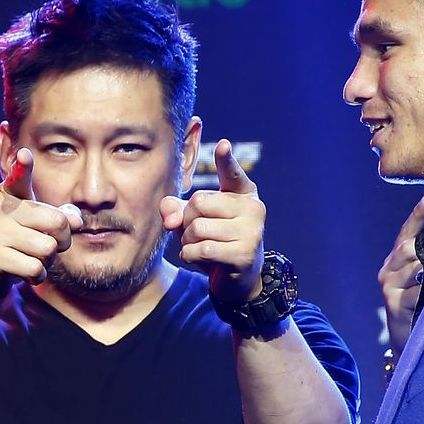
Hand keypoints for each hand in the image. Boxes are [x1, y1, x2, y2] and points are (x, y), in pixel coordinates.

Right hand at [0, 148, 82, 305]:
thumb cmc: (15, 243)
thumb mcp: (35, 225)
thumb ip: (58, 217)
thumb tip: (76, 220)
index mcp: (10, 195)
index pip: (18, 178)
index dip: (23, 167)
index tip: (25, 155)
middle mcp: (0, 208)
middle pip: (57, 221)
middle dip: (63, 240)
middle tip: (50, 244)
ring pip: (48, 248)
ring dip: (47, 260)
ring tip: (29, 257)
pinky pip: (35, 268)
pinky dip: (36, 275)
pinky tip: (22, 271)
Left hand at [160, 138, 265, 302]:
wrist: (237, 278)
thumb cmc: (215, 240)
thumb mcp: (193, 220)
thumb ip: (176, 209)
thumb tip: (170, 218)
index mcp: (243, 193)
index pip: (232, 173)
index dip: (225, 160)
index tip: (222, 145)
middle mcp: (253, 208)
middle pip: (199, 202)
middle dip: (187, 220)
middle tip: (198, 232)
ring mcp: (252, 232)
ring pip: (197, 228)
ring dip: (187, 241)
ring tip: (199, 246)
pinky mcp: (243, 255)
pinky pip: (200, 249)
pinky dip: (189, 255)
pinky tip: (198, 258)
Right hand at [378, 193, 423, 353]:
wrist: (405, 342)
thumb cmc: (417, 310)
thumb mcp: (420, 283)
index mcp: (393, 264)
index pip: (404, 235)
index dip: (415, 216)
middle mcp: (386, 273)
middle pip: (408, 249)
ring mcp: (389, 288)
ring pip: (415, 268)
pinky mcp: (394, 304)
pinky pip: (418, 290)